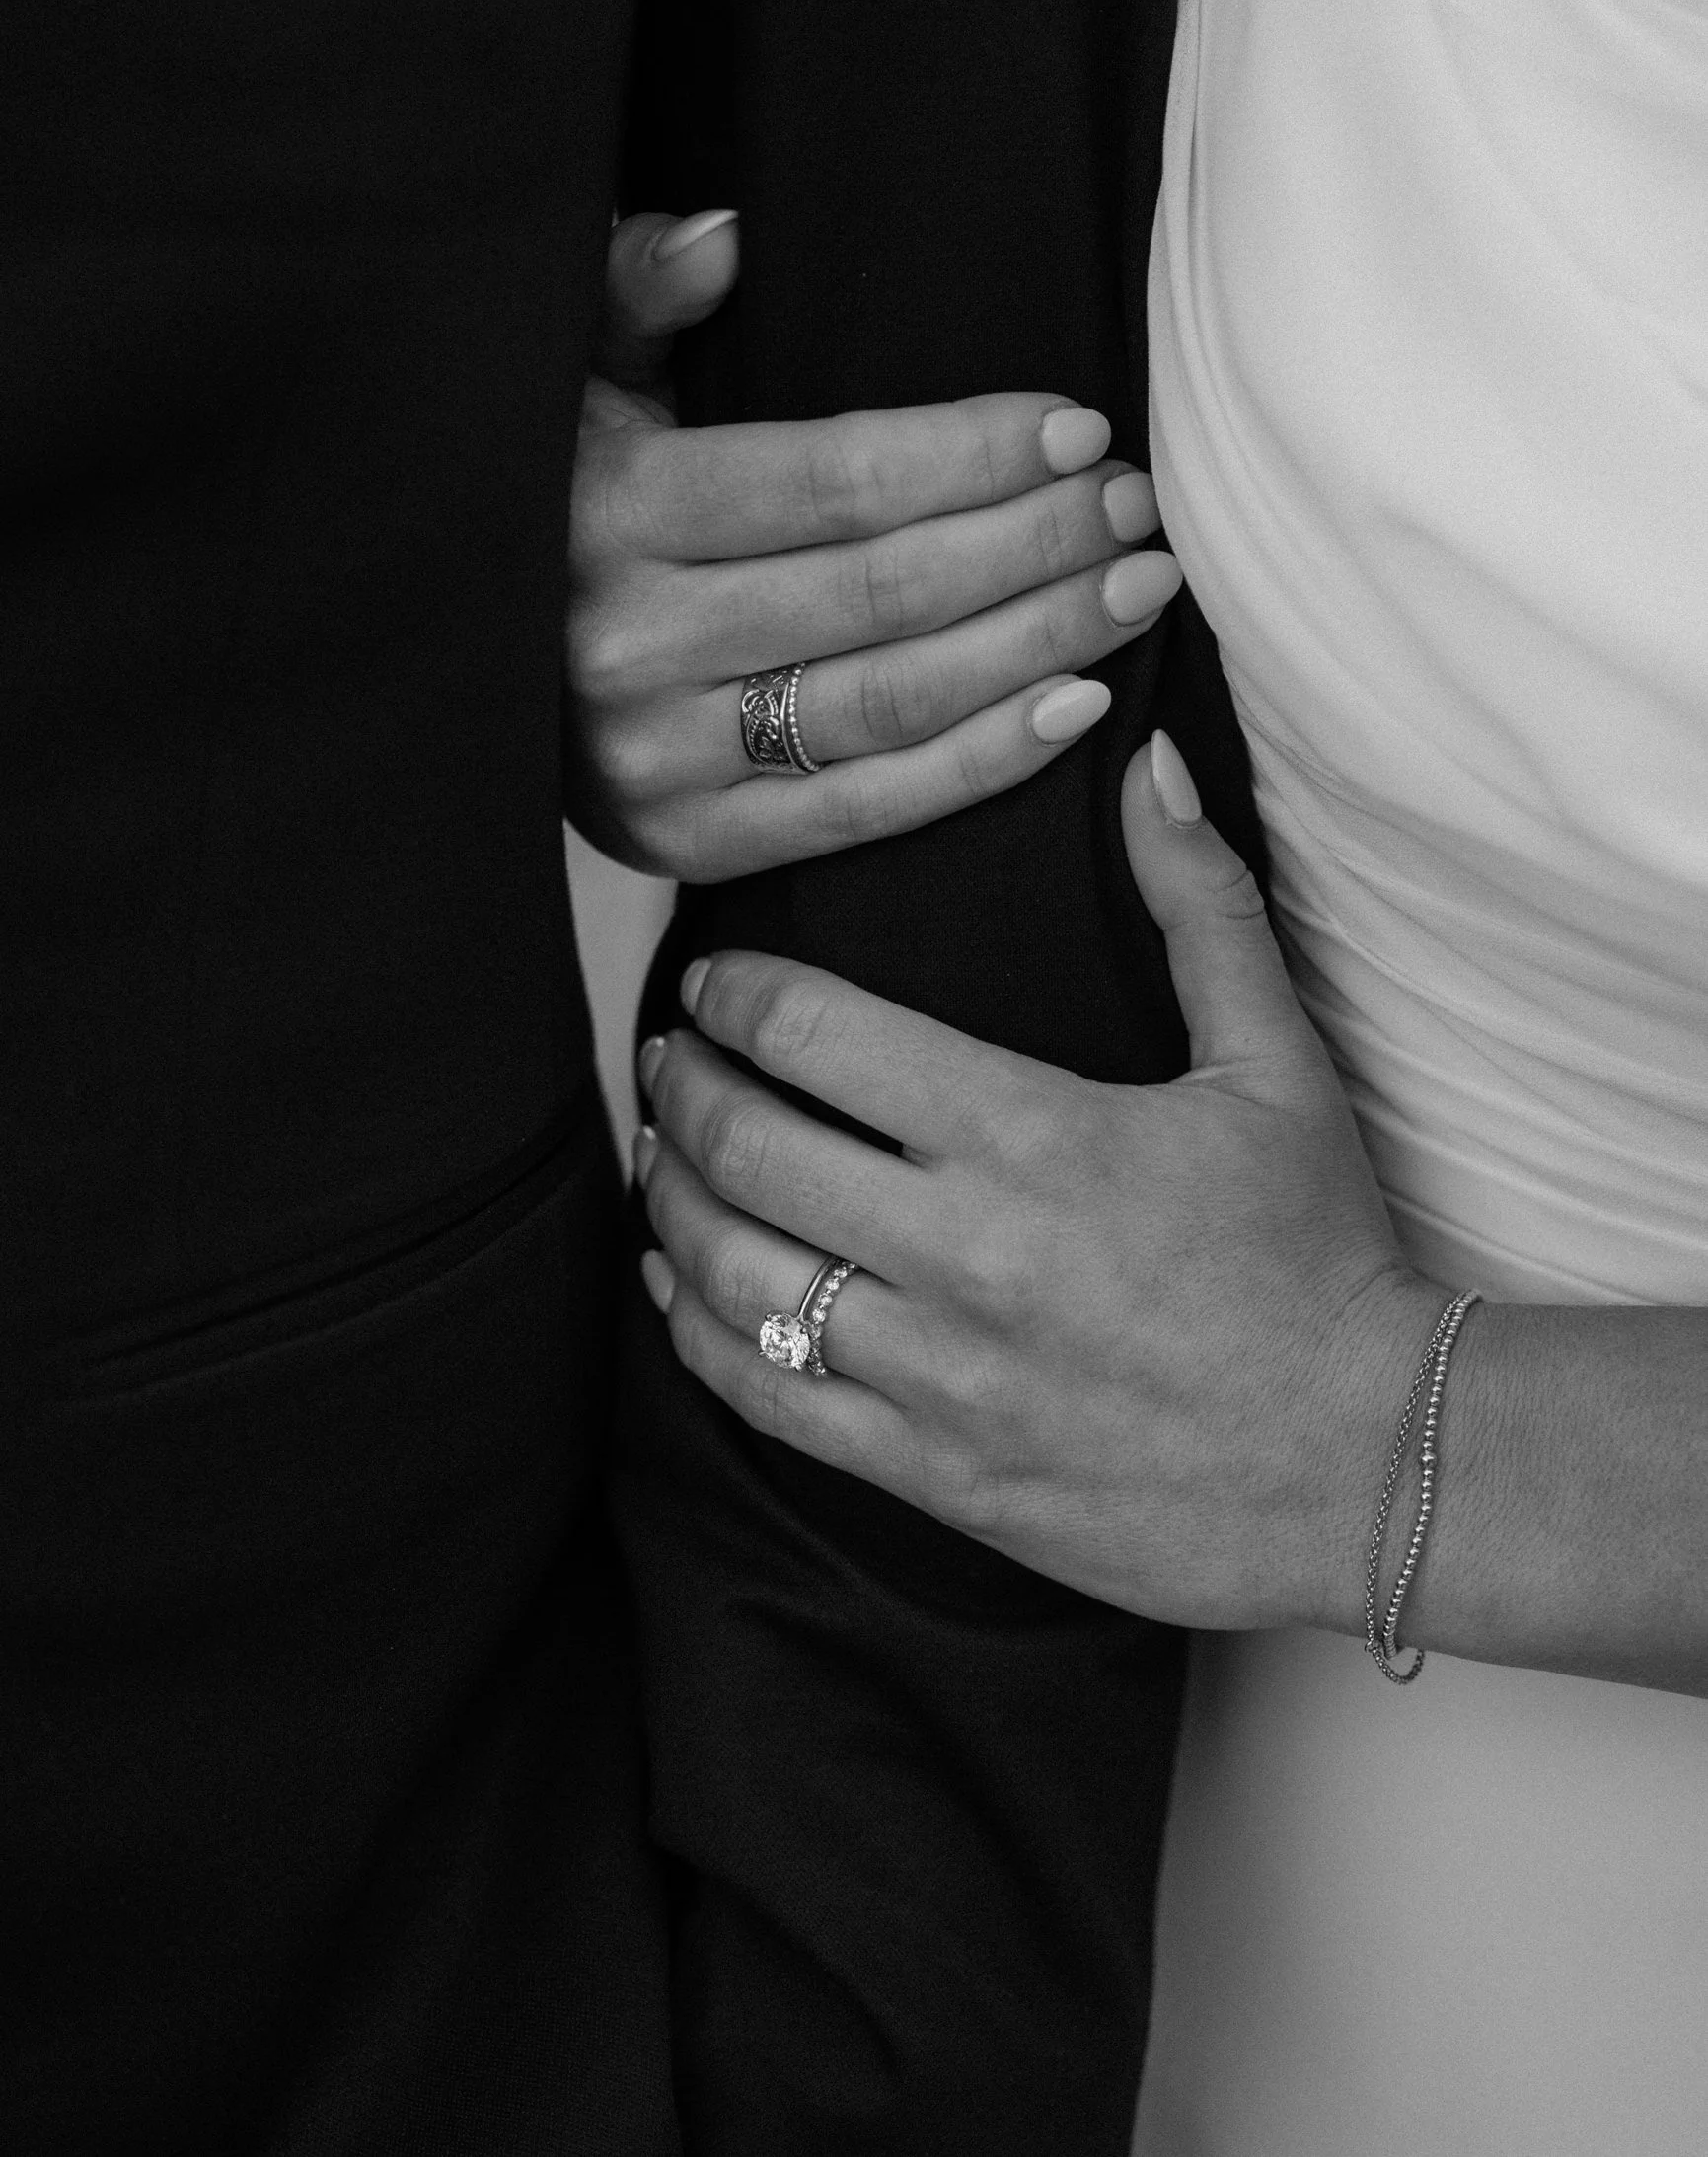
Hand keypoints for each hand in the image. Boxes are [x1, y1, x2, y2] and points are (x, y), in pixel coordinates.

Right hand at [567, 209, 1181, 879]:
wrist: (458, 682)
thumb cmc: (547, 508)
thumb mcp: (567, 379)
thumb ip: (635, 293)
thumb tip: (723, 234)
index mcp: (609, 512)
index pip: (834, 481)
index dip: (972, 455)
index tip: (1081, 430)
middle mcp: (628, 642)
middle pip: (885, 590)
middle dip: (1035, 542)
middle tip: (1137, 509)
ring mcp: (657, 758)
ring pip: (892, 699)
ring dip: (1038, 643)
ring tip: (1136, 592)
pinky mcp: (687, 847)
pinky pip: (864, 810)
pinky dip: (982, 764)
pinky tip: (1078, 707)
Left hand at [633, 730, 1445, 1630]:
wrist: (1370, 1464)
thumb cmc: (1320, 1256)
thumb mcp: (1276, 1064)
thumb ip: (1197, 903)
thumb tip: (1149, 761)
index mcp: (1030, 1133)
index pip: (814, 1033)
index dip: (734, 995)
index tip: (713, 982)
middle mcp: (963, 1251)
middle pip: (747, 1146)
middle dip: (682, 1086)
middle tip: (669, 1056)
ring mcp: (939, 1371)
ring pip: (735, 1275)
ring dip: (673, 1202)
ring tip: (662, 1156)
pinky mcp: (934, 1471)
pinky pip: (769, 1399)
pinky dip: (697, 1334)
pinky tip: (679, 1286)